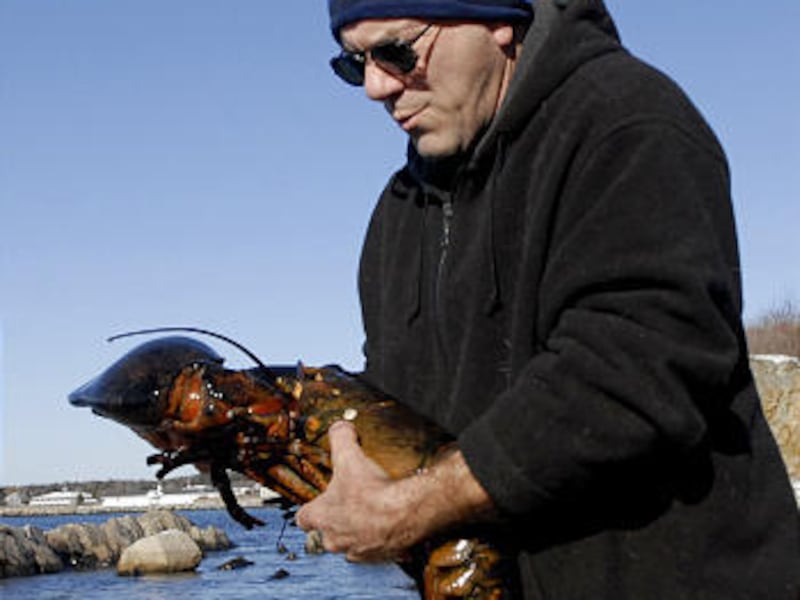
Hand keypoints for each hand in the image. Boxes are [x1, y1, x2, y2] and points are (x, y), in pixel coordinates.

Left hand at [295, 420, 496, 562]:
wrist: (403, 514)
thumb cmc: (372, 492)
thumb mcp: (350, 456)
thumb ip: (340, 438)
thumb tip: (339, 427)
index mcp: (322, 517)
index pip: (303, 518)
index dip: (311, 508)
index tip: (319, 501)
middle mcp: (334, 539)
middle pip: (326, 534)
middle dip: (336, 521)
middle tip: (350, 505)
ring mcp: (356, 550)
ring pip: (350, 545)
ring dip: (358, 532)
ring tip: (372, 514)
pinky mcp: (379, 556)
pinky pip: (375, 551)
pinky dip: (381, 539)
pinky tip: (390, 524)